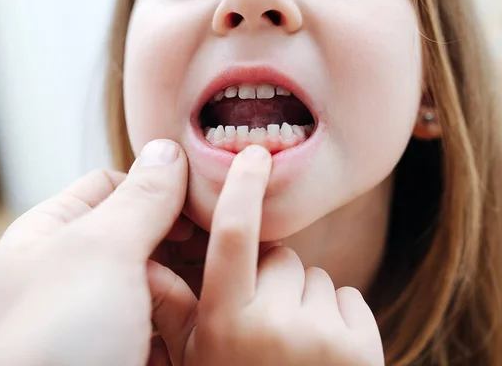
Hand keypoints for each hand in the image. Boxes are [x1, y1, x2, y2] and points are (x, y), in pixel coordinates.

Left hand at [0, 139, 187, 365]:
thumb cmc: (53, 344)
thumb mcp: (98, 251)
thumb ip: (141, 199)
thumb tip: (169, 150)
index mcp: (52, 236)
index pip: (114, 187)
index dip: (158, 189)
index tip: (200, 203)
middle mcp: (74, 275)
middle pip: (146, 238)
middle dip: (178, 251)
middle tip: (204, 265)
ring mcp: (99, 320)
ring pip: (163, 287)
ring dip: (183, 298)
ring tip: (187, 321)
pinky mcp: (124, 357)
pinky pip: (166, 329)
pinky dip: (181, 333)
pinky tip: (188, 346)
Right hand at [149, 145, 384, 365]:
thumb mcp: (193, 361)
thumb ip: (171, 311)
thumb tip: (141, 266)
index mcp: (225, 322)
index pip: (235, 234)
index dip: (243, 187)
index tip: (255, 156)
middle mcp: (273, 324)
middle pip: (279, 256)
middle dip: (272, 275)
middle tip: (262, 321)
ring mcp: (321, 336)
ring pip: (315, 276)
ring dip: (304, 298)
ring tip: (290, 345)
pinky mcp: (361, 348)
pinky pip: (347, 297)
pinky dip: (336, 315)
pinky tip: (321, 353)